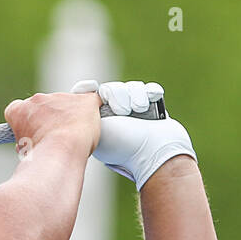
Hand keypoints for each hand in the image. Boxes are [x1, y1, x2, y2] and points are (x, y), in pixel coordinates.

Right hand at [3, 90, 100, 158]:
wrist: (61, 152)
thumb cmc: (41, 156)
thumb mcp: (24, 150)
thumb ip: (26, 141)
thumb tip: (27, 146)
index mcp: (19, 110)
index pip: (18, 109)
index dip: (26, 121)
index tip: (31, 132)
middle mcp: (38, 99)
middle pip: (43, 106)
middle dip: (48, 118)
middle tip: (53, 138)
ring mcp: (62, 97)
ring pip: (66, 104)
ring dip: (67, 116)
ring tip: (71, 139)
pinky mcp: (85, 101)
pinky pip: (91, 100)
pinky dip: (92, 109)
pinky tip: (91, 121)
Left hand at [71, 79, 196, 189]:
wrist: (157, 152)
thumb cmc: (124, 145)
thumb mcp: (96, 130)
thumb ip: (86, 112)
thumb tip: (83, 94)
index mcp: (96, 125)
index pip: (87, 99)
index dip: (88, 90)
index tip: (91, 87)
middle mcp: (113, 119)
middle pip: (111, 89)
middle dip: (118, 94)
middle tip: (123, 111)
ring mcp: (133, 114)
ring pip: (131, 87)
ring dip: (136, 95)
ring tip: (140, 109)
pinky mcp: (152, 109)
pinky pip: (149, 89)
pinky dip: (151, 92)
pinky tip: (152, 98)